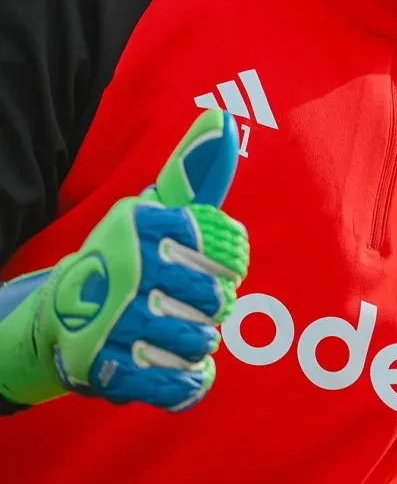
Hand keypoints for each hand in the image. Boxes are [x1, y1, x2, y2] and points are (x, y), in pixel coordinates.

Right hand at [0, 109, 248, 411]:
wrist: (62, 314)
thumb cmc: (130, 253)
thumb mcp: (157, 208)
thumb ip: (194, 170)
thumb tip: (224, 118)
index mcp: (143, 222)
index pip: (227, 246)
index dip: (230, 261)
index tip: (213, 262)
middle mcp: (125, 267)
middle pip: (215, 297)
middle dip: (212, 304)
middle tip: (191, 301)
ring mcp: (113, 321)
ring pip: (199, 341)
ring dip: (197, 341)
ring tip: (179, 329)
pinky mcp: (106, 370)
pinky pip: (176, 382)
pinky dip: (187, 379)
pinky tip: (179, 365)